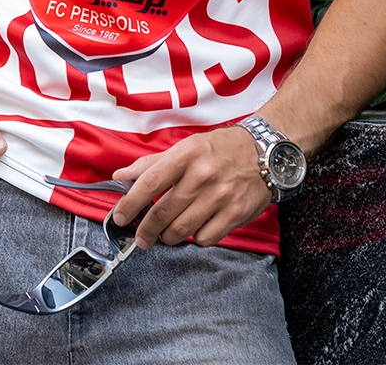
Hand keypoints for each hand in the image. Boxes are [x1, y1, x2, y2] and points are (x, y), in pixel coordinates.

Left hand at [109, 126, 272, 248]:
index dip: (130, 203)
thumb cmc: (221, 149)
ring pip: (181, 229)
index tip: (119, 217)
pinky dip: (195, 238)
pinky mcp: (236, 213)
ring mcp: (220, 195)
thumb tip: (121, 176)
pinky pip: (205, 237)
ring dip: (168, 237)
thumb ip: (153, 163)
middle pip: (163, 212)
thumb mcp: (187, 146)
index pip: (150, 182)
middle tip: (141, 237)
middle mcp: (203, 174)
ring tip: (166, 234)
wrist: (266, 153)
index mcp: (187, 154)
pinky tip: (195, 229)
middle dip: (146, 230)